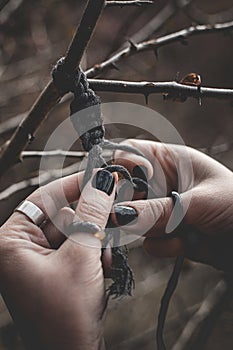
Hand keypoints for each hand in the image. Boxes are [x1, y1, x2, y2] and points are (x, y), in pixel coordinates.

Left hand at [0, 170, 116, 349]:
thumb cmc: (66, 315)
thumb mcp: (82, 256)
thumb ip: (93, 213)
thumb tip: (104, 180)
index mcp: (12, 241)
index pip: (45, 197)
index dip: (76, 183)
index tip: (103, 175)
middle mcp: (20, 248)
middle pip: (62, 213)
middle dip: (90, 220)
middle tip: (116, 214)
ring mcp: (37, 260)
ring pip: (75, 230)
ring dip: (95, 239)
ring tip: (103, 258)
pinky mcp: (54, 269)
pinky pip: (77, 246)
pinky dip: (94, 251)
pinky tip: (102, 266)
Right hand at [112, 139, 232, 271]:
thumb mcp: (197, 202)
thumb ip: (157, 210)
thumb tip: (118, 215)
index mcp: (170, 160)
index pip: (128, 155)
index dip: (118, 169)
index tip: (114, 190)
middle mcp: (162, 182)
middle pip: (126, 190)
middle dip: (129, 205)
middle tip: (132, 217)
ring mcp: (163, 208)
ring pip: (133, 218)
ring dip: (149, 229)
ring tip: (175, 231)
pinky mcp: (167, 231)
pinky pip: (148, 240)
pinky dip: (161, 245)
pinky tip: (182, 244)